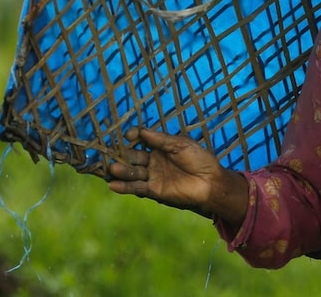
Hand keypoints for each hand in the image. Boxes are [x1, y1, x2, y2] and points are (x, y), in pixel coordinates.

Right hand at [108, 128, 247, 226]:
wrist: (211, 181)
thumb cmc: (199, 159)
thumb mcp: (180, 144)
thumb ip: (160, 139)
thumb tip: (140, 131)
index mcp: (160, 147)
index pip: (141, 139)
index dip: (133, 137)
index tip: (129, 135)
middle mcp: (153, 161)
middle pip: (132, 156)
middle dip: (121, 155)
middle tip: (109, 154)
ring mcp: (152, 175)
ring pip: (132, 172)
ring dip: (121, 170)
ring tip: (112, 168)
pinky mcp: (154, 190)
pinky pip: (136, 188)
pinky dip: (124, 187)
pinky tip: (112, 184)